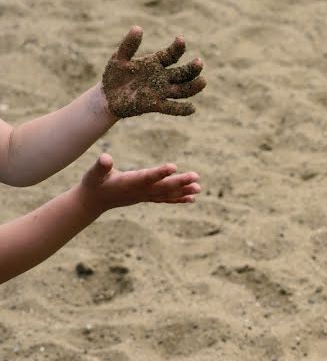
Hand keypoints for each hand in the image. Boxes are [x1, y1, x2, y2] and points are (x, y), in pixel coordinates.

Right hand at [77, 153, 200, 213]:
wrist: (93, 202)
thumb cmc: (93, 184)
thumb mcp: (93, 174)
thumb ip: (100, 167)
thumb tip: (105, 158)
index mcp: (128, 183)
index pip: (147, 177)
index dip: (160, 172)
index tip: (174, 167)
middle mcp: (139, 191)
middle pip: (162, 187)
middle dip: (180, 182)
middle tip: (196, 176)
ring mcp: (144, 196)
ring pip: (167, 194)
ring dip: (184, 191)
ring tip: (199, 189)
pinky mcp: (146, 198)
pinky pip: (165, 199)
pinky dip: (178, 199)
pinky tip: (192, 198)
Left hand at [101, 26, 205, 116]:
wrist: (107, 97)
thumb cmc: (114, 75)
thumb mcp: (119, 57)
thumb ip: (129, 45)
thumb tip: (138, 28)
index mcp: (156, 63)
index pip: (171, 55)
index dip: (177, 48)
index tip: (181, 39)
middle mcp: (162, 77)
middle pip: (182, 73)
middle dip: (192, 68)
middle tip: (199, 62)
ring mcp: (160, 92)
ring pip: (182, 90)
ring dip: (193, 87)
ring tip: (203, 81)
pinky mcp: (155, 105)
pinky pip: (172, 108)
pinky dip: (182, 109)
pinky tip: (192, 108)